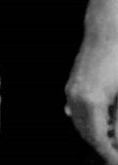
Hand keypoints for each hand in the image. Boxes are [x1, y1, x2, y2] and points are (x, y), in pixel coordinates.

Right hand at [68, 27, 117, 162]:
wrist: (108, 33)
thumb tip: (117, 142)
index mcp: (91, 102)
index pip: (97, 139)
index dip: (108, 153)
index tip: (116, 161)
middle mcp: (76, 97)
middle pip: (85, 133)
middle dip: (101, 146)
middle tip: (115, 154)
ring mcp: (72, 90)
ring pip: (79, 122)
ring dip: (95, 134)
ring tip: (112, 139)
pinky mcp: (73, 84)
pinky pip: (76, 111)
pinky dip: (88, 121)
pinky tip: (103, 122)